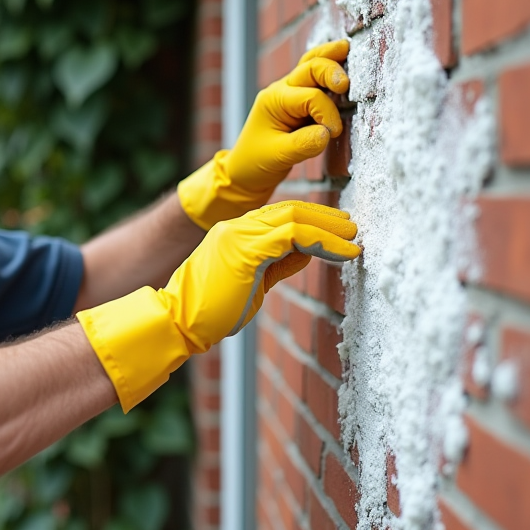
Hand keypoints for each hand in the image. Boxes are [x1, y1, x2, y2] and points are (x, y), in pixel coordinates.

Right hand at [77, 200, 359, 410]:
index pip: (280, 215)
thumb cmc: (209, 311)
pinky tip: (342, 251)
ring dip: (329, 228)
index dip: (312, 219)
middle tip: (353, 228)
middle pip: (290, 209)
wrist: (176, 321)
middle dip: (326, 218)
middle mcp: (237, 228)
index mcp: (235, 234)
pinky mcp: (245, 250)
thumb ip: (277, 263)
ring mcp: (239, 236)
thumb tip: (307, 250)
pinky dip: (322, 241)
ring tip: (354, 239)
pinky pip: (292, 236)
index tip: (339, 230)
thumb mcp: (251, 283)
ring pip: (294, 217)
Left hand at [177, 40, 350, 229]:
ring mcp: (290, 93)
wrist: (244, 171)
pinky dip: (330, 70)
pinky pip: (316, 80)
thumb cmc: (256, 162)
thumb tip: (327, 133)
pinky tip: (344, 64)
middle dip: (330, 71)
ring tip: (348, 48)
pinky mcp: (300, 102)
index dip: (327, 113)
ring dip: (330, 59)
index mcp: (274, 100)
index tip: (333, 134)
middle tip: (347, 85)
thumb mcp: (278, 157)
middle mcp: (282, 91)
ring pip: (311, 65)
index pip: (310, 97)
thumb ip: (303, 145)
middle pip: (310, 67)